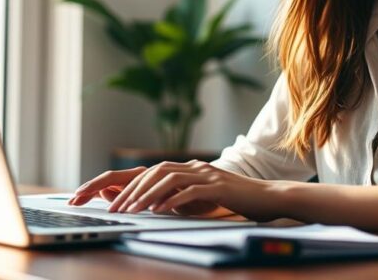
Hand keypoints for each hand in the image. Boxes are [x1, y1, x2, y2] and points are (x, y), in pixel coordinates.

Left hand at [68, 160, 288, 220]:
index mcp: (188, 168)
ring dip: (146, 195)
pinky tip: (158, 211)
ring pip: (168, 179)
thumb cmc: (234, 200)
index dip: (128, 184)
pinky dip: (172, 200)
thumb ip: (179, 197)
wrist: (267, 197)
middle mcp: (194, 167)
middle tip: (114, 209)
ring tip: (131, 210)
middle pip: (154, 172)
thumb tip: (152, 205)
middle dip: (130, 190)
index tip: (110, 201)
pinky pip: (190, 191)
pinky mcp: (218, 186)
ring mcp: (207, 174)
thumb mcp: (200, 198)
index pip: (150, 172)